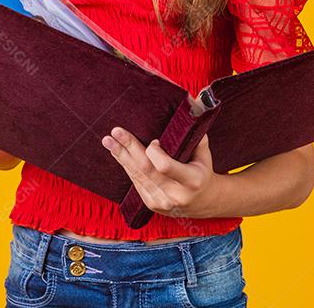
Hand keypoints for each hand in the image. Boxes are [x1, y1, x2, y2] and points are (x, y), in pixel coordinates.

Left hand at [102, 127, 225, 218]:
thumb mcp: (204, 154)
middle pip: (146, 169)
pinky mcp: (151, 204)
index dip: (155, 153)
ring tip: (109, 141)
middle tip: (115, 132)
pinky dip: (127, 166)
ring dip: (121, 157)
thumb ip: (195, 136)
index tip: (153, 140)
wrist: (203, 201)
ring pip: (137, 176)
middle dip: (129, 148)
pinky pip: (135, 182)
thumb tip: (190, 110)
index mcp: (192, 181)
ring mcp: (162, 201)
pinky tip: (118, 154)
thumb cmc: (202, 171)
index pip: (165, 166)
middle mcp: (175, 194)